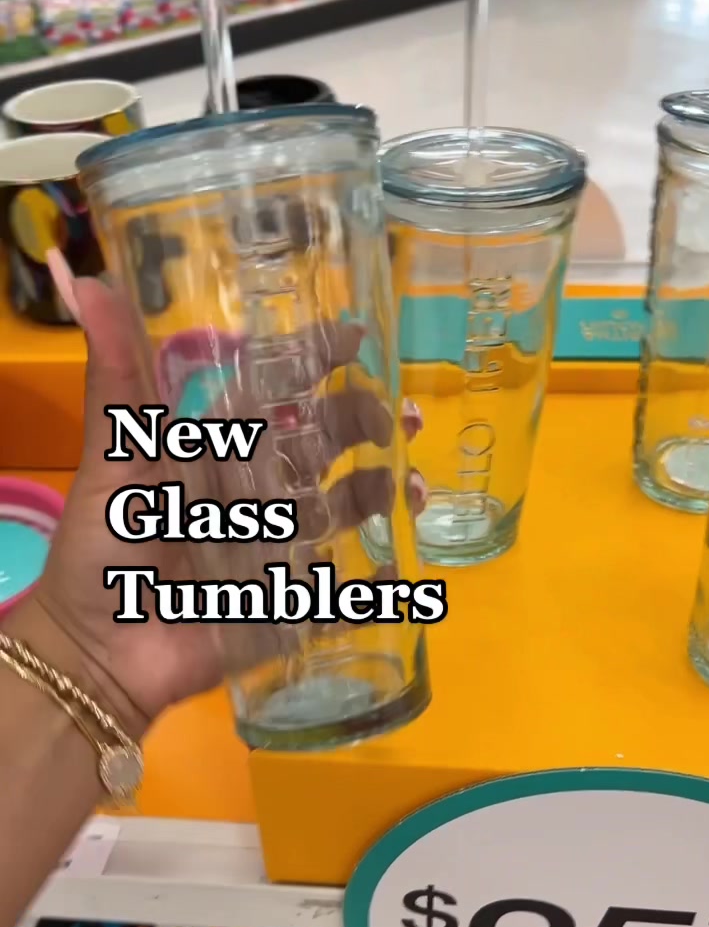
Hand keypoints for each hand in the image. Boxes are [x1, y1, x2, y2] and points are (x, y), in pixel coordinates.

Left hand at [21, 270, 424, 739]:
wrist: (101, 650)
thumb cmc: (104, 548)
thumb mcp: (114, 457)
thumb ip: (114, 376)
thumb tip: (79, 276)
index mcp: (218, 449)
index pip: (277, 392)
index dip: (315, 361)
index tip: (357, 335)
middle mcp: (255, 490)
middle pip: (325, 444)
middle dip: (366, 424)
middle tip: (398, 417)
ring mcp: (277, 546)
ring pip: (345, 507)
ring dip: (382, 490)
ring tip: (410, 485)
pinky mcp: (288, 603)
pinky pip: (344, 591)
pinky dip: (378, 583)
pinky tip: (401, 567)